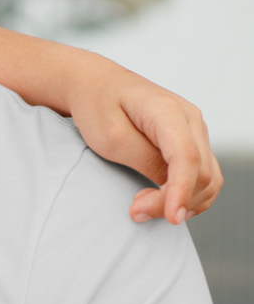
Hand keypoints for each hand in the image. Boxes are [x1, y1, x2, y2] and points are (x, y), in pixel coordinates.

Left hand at [65, 67, 220, 224]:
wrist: (95, 85)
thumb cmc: (97, 106)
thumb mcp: (110, 138)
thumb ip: (144, 161)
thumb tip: (171, 188)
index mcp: (167, 111)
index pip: (187, 157)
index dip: (181, 191)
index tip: (171, 218)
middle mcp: (190, 118)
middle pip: (203, 173)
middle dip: (174, 201)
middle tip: (134, 211)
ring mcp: (194, 129)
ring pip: (209, 177)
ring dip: (183, 201)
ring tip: (142, 205)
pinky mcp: (190, 140)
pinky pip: (202, 174)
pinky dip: (187, 193)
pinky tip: (160, 200)